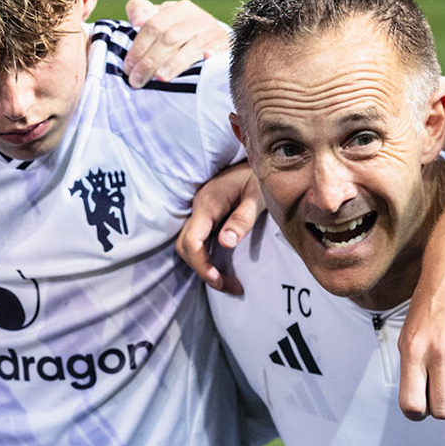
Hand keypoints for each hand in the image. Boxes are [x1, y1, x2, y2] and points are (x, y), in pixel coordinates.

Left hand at [122, 0, 228, 87]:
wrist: (213, 38)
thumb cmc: (180, 32)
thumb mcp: (160, 19)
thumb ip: (141, 12)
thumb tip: (136, 20)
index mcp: (178, 9)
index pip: (153, 26)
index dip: (138, 48)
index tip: (128, 68)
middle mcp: (196, 17)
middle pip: (169, 37)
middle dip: (150, 60)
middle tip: (137, 80)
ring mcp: (212, 31)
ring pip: (190, 45)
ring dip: (174, 63)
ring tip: (160, 78)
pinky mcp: (226, 45)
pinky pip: (219, 49)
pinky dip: (212, 54)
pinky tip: (205, 60)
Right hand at [178, 163, 262, 295]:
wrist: (259, 159)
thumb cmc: (258, 176)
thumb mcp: (257, 195)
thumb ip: (242, 218)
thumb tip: (225, 244)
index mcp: (208, 204)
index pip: (191, 241)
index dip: (202, 265)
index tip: (219, 280)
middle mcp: (199, 209)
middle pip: (186, 248)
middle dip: (203, 271)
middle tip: (230, 286)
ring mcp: (201, 213)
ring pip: (190, 246)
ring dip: (204, 266)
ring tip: (230, 282)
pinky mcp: (208, 216)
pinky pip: (199, 241)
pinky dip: (207, 258)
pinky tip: (224, 267)